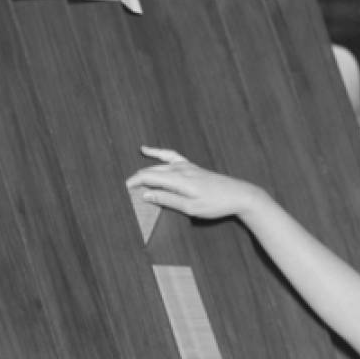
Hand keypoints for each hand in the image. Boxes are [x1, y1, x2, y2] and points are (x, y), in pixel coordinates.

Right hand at [125, 147, 267, 220]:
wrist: (238, 194)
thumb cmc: (216, 204)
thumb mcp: (190, 208)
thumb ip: (167, 200)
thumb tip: (145, 194)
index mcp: (179, 179)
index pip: (148, 178)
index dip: (133, 183)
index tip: (121, 192)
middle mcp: (181, 169)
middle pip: (151, 171)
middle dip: (135, 179)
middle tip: (122, 191)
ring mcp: (186, 166)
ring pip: (158, 165)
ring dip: (143, 170)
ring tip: (130, 178)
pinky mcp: (191, 166)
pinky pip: (169, 156)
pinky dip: (156, 153)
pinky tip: (146, 150)